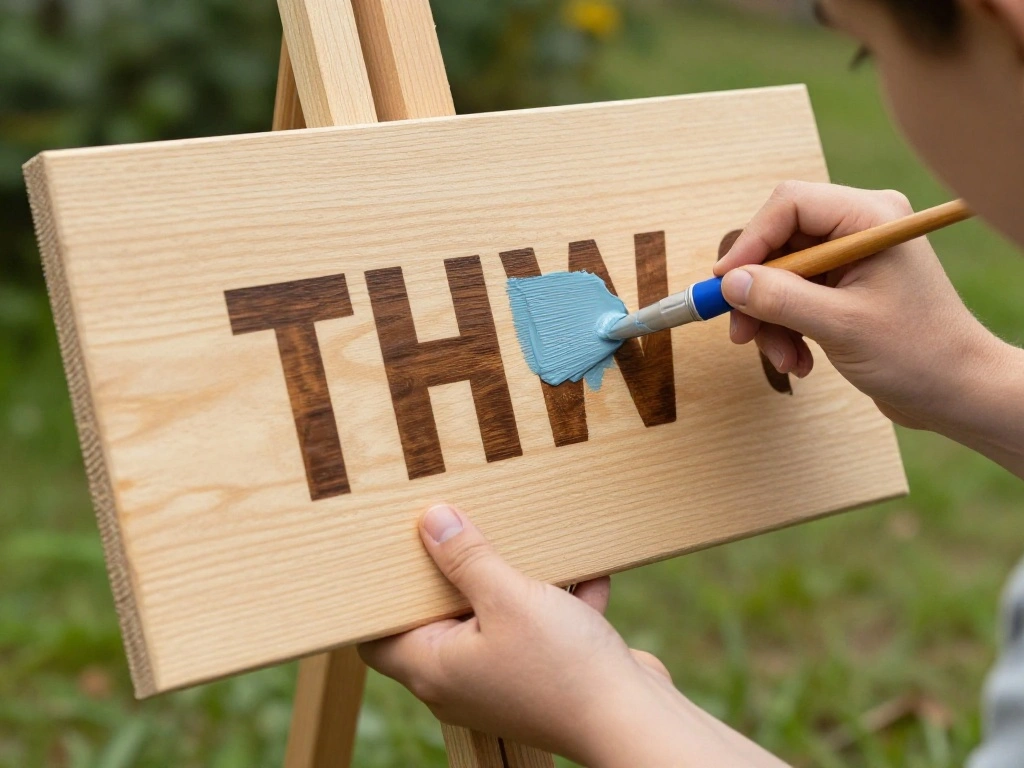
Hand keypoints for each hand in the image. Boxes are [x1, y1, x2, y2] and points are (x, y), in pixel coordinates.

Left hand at [359, 505, 789, 766]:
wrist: (635, 721)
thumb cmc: (563, 668)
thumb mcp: (509, 596)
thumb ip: (467, 557)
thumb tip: (431, 520)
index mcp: (435, 669)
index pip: (377, 640)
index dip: (380, 599)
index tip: (392, 554)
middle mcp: (462, 682)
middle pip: (438, 620)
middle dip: (454, 574)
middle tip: (457, 529)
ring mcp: (504, 681)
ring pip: (495, 620)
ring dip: (512, 583)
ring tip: (523, 542)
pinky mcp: (545, 676)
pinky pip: (540, 630)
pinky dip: (557, 603)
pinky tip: (582, 571)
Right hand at [714, 181, 1005, 436]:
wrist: (955, 393)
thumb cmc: (917, 355)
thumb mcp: (841, 326)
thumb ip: (780, 300)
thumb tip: (729, 283)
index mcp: (869, 217)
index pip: (789, 205)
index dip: (751, 242)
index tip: (725, 284)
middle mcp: (858, 228)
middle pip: (778, 243)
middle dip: (758, 293)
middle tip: (741, 333)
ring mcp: (849, 259)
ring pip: (779, 276)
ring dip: (770, 321)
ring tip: (783, 359)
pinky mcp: (842, 288)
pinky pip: (792, 298)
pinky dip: (786, 330)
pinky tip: (799, 361)